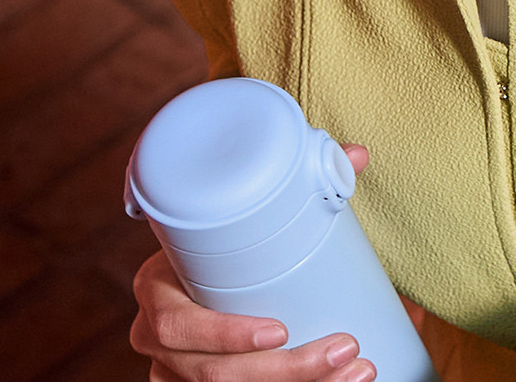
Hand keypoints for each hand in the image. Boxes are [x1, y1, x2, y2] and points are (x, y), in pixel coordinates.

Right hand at [133, 145, 384, 381]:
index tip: (282, 330)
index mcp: (156, 290)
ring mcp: (175, 374)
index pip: (178, 324)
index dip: (226, 334)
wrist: (205, 281)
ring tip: (358, 371)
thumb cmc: (228, 249)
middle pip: (214, 375)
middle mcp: (158, 340)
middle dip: (287, 370)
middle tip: (347, 349)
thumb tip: (356, 155)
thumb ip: (298, 186)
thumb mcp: (245, 221)